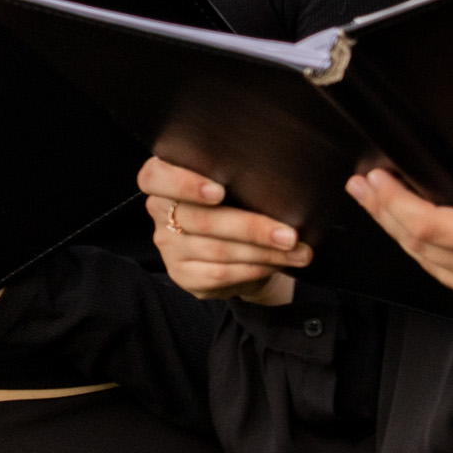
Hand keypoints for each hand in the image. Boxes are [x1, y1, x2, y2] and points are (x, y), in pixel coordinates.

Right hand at [137, 156, 313, 305]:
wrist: (240, 246)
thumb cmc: (239, 202)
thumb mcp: (235, 183)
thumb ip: (239, 177)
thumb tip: (276, 184)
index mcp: (164, 179)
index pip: (154, 177)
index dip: (183, 183)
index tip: (219, 192)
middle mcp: (159, 211)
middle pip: (200, 219)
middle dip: (251, 227)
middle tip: (289, 234)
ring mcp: (168, 246)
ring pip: (216, 250)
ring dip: (263, 252)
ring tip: (297, 251)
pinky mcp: (182, 274)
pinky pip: (219, 274)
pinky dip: (253, 269)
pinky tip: (276, 265)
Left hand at [348, 107, 452, 331]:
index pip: (431, 226)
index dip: (396, 203)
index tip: (376, 179)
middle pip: (420, 247)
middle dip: (385, 214)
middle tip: (362, 186)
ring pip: (430, 267)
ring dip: (400, 235)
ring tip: (378, 205)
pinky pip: (450, 283)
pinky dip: (429, 258)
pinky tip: (416, 237)